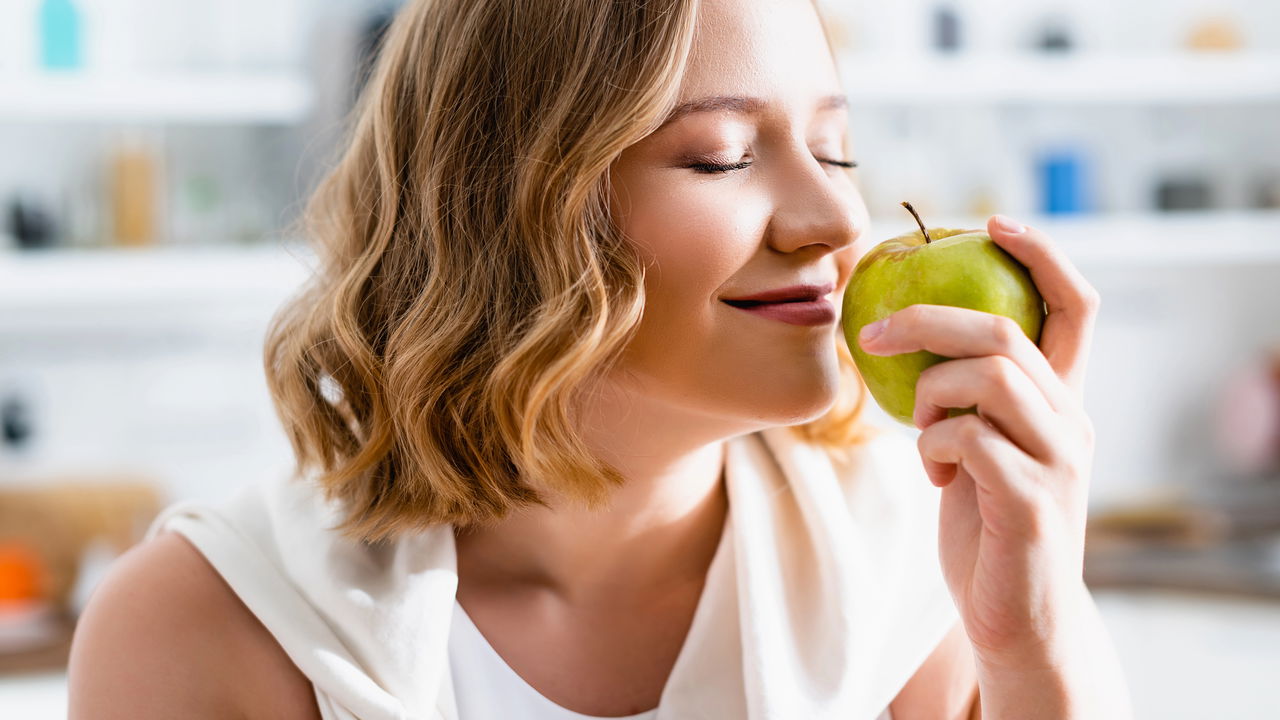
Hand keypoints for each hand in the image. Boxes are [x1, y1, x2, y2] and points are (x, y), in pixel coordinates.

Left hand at [858, 214, 1101, 667]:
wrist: (1014, 615)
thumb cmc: (986, 522)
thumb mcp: (979, 444)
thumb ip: (967, 394)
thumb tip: (905, 331)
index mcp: (1063, 399)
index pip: (1075, 305)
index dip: (1040, 254)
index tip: (990, 223)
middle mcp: (1072, 420)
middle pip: (1004, 331)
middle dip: (927, 321)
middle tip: (872, 334)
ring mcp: (1059, 461)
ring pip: (988, 377)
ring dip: (929, 394)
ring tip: (921, 430)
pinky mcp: (1032, 501)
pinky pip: (967, 440)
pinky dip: (931, 447)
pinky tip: (932, 475)